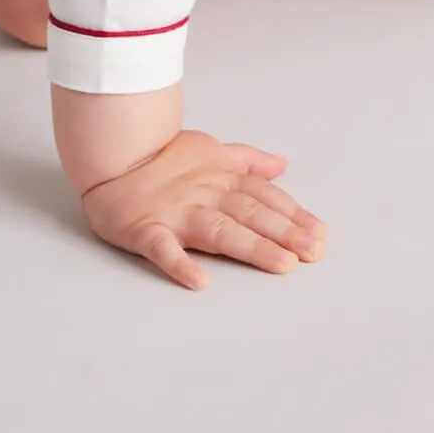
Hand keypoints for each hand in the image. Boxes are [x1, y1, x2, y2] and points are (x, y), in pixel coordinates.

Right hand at [80, 129, 327, 290]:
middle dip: (285, 233)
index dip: (294, 214)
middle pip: (251, 214)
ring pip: (219, 230)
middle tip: (315, 252)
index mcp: (222, 178)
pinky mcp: (145, 230)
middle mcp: (205, 194)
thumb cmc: (164, 157)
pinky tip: (199, 282)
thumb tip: (282, 166)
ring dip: (252, 247)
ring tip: (282, 264)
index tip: (320, 233)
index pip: (265, 197)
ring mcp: (176, 212)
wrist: (113, 152)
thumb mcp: (212, 150)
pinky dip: (180, 264)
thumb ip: (248, 161)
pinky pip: (163, 249)